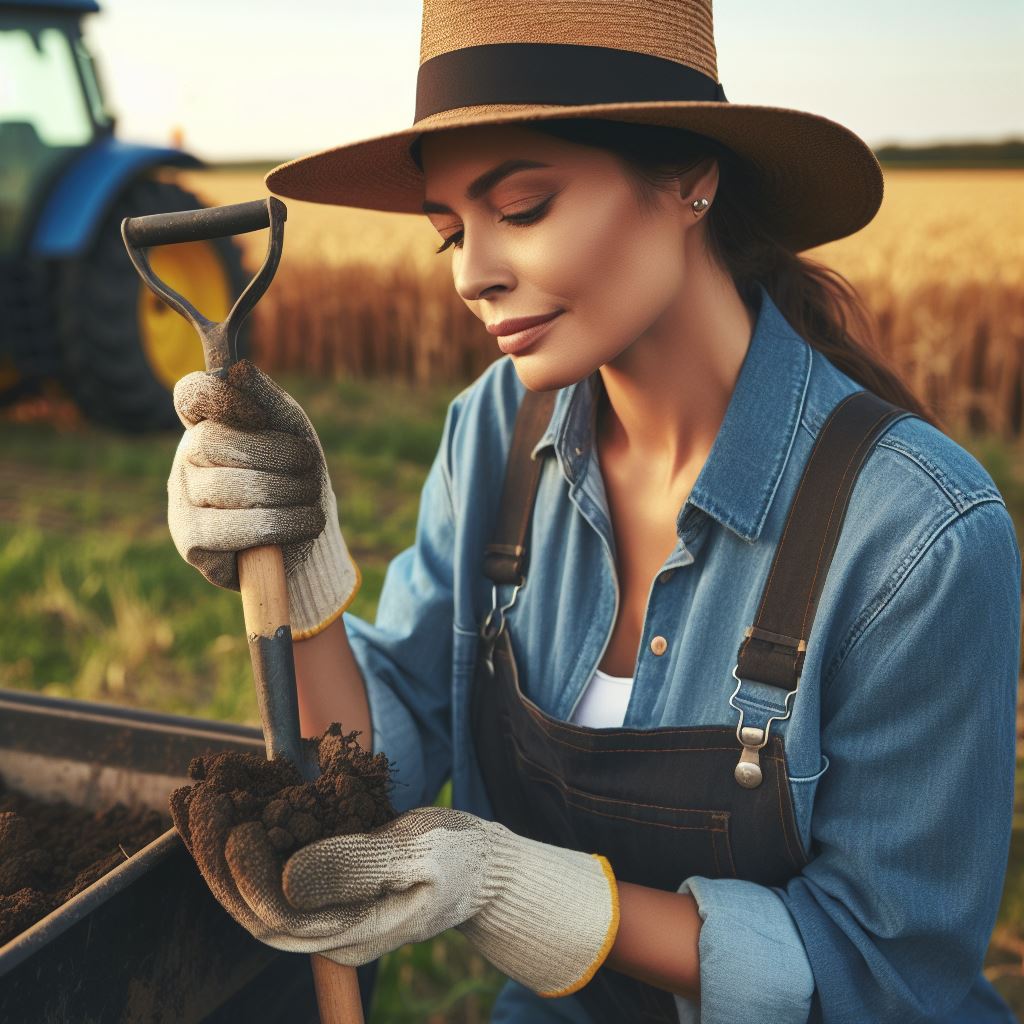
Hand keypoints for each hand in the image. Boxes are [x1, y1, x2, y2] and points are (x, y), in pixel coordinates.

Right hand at [168, 359, 359, 637]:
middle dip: (275, 454)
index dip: (223, 398)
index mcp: (208, 424)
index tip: (261, 418)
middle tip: (309, 467)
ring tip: (310, 498)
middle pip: (214, 441)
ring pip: (225, 487)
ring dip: (286, 492)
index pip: (192, 394)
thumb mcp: (293, 432)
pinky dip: (280, 525)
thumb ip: (268, 400)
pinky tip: (305, 523)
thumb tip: (238, 370)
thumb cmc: (296, 476)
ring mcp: (181, 500)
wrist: (307, 538)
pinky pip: (230, 529)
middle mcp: (186, 459)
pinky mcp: (191, 541)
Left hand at [174, 796, 618, 995]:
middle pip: (252, 903)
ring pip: (255, 884)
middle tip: (198, 802)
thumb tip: (288, 877)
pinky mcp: (327, 879)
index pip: (277, 914)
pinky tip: (226, 802)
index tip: (233, 821)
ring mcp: (326, 906)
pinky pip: (274, 862)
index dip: (245, 873)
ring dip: (218, 845)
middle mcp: (328, 928)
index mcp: (350, 933)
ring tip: (192, 799)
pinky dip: (244, 832)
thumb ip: (357, 866)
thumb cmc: (461, 860)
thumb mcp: (420, 856)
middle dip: (216, 857)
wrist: (485, 865)